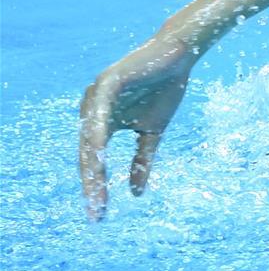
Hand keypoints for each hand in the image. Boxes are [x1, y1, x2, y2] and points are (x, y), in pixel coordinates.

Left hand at [78, 33, 196, 220]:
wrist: (178, 56)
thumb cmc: (165, 89)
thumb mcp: (153, 132)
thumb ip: (142, 160)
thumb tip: (136, 194)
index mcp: (103, 122)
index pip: (95, 161)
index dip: (97, 187)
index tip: (100, 215)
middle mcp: (93, 110)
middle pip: (88, 155)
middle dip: (92, 186)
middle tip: (96, 213)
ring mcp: (96, 96)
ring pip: (90, 139)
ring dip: (92, 169)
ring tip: (96, 193)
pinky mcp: (106, 83)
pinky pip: (99, 115)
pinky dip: (98, 137)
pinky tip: (100, 158)